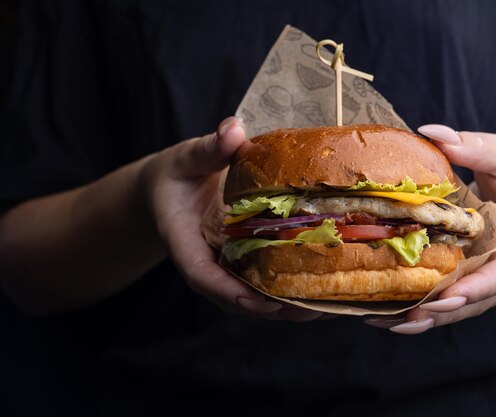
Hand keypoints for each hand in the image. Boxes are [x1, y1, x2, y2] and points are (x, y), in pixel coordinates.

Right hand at [140, 117, 327, 320]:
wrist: (172, 189)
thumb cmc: (176, 175)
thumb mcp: (186, 159)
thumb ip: (208, 149)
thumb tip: (233, 130)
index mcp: (185, 243)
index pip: (202, 275)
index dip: (229, 292)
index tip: (260, 301)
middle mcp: (207, 262)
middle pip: (234, 297)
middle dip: (270, 308)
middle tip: (309, 309)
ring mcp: (226, 266)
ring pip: (253, 297)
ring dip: (286, 306)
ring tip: (323, 304)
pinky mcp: (242, 262)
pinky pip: (263, 282)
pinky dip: (288, 289)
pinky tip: (320, 286)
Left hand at [365, 124, 495, 333]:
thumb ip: (476, 147)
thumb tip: (432, 133)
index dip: (480, 286)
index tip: (450, 295)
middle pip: (477, 298)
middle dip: (441, 311)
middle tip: (403, 318)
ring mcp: (485, 272)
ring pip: (459, 304)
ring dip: (424, 317)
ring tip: (384, 322)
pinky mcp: (467, 270)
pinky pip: (446, 293)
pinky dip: (420, 305)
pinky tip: (387, 311)